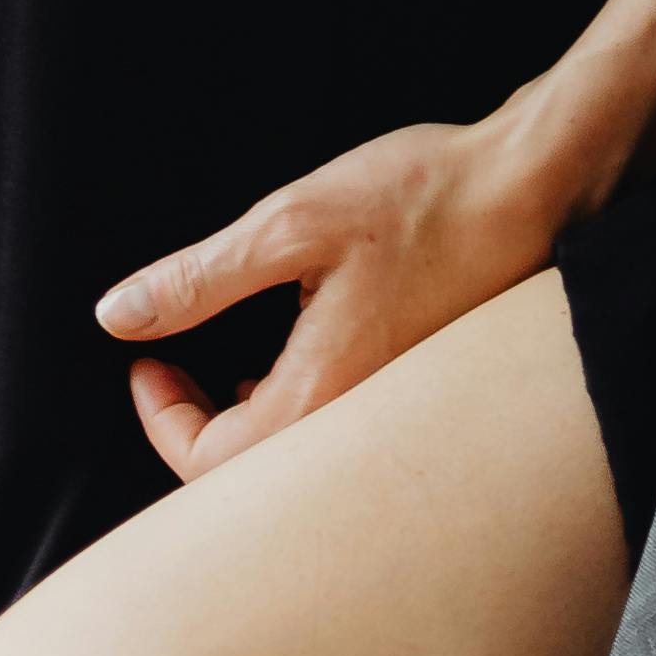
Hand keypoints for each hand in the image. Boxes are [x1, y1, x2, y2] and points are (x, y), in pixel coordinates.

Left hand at [94, 113, 571, 486]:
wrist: (535, 184)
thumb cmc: (420, 199)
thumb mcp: (289, 223)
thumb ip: (200, 277)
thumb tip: (120, 317)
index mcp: (321, 394)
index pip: (211, 462)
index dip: (162, 419)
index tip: (146, 360)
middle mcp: (360, 420)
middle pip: (255, 470)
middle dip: (200, 427)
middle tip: (171, 368)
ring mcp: (393, 403)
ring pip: (298, 446)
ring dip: (248, 415)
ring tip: (226, 361)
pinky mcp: (416, 377)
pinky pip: (338, 419)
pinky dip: (297, 395)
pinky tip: (295, 341)